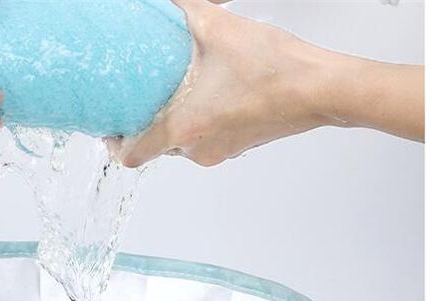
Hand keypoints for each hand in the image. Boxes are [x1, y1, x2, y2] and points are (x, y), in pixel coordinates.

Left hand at [112, 0, 424, 167]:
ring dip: (175, 122)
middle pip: (156, 146)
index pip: (131, 155)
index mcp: (182, 128)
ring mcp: (217, 152)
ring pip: (181, 144)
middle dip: (147, 124)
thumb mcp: (218, 27)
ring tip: (179, 91)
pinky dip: (200, 123)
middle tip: (143, 98)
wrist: (320, 88)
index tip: (110, 129)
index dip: (115, 144)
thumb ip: (184, 10)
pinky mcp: (237, 147)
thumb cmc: (272, 66)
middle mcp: (196, 149)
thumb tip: (164, 1)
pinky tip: (209, 94)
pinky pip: (206, 141)